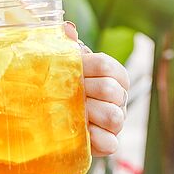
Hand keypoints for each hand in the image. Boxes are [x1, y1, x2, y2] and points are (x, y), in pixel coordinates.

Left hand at [64, 22, 129, 156]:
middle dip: (85, 91)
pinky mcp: (109, 143)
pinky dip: (94, 137)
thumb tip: (67, 29)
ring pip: (114, 117)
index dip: (85, 67)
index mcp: (113, 75)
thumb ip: (67, 46)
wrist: (54, 117)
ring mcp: (117, 121)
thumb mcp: (65, 64)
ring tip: (73, 113)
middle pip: (110, 90)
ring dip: (90, 114)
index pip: (106, 65)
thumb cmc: (65, 85)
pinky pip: (110, 143)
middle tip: (66, 94)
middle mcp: (120, 97)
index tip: (70, 71)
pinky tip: (80, 132)